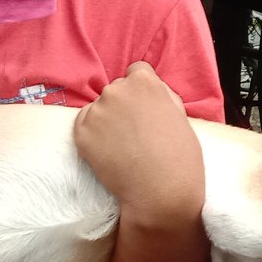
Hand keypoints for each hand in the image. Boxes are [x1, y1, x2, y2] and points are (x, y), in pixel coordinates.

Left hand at [75, 63, 203, 220]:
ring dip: (108, 121)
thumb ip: (162, 95)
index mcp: (144, 82)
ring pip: (100, 108)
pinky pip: (85, 124)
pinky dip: (94, 135)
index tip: (146, 109)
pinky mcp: (81, 132)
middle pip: (117, 90)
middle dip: (124, 105)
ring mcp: (97, 111)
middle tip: (136, 132)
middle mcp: (116, 90)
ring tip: (124, 146)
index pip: (137, 71)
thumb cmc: (180, 156)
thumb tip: (148, 88)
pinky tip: (111, 151)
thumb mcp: (180, 115)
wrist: (160, 191)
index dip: (142, 91)